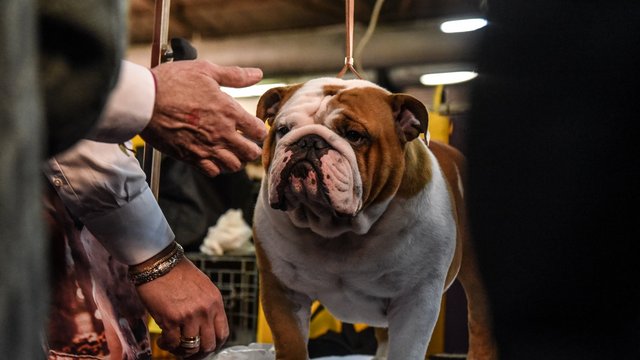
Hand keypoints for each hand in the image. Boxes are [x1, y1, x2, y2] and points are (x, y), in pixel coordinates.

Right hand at [135, 257, 228, 357]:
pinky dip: (167, 345)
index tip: (205, 347)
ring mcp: (189, 316)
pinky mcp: (171, 319)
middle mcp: (205, 310)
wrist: (159, 262)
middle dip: (198, 352)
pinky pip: (173, 343)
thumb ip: (207, 306)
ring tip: (173, 345)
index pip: (223, 333)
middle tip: (188, 351)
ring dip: (181, 350)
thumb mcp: (203, 286)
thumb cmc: (177, 272)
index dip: (214, 344)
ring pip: (191, 347)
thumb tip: (206, 326)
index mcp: (215, 301)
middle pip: (208, 344)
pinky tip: (163, 340)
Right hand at [141, 60, 267, 176]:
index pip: (258, 131)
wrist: (144, 101)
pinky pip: (213, 172)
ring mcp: (206, 148)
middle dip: (251, 147)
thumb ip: (235, 75)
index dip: (259, 129)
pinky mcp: (190, 158)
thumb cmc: (172, 82)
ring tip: (230, 150)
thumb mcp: (206, 70)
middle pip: (250, 153)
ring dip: (236, 159)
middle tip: (245, 141)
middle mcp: (221, 134)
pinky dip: (216, 167)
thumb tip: (258, 74)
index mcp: (229, 112)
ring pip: (234, 166)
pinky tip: (212, 156)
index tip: (253, 126)